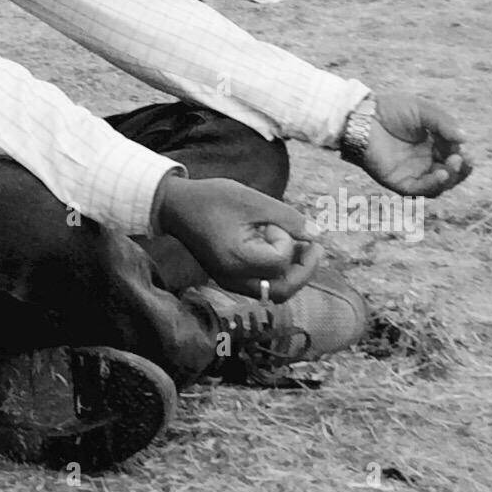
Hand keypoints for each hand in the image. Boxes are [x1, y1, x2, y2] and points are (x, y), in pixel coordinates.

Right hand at [155, 174, 322, 301]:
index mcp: (236, 258)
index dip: (286, 240)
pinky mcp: (229, 278)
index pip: (279, 262)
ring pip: (274, 292)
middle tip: (314, 247)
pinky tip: (280, 251)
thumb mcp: (252, 199)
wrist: (176, 205)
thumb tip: (316, 234)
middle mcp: (233, 277)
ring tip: (300, 248)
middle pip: (282, 291)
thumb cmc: (212, 198)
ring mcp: (230, 281)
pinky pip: (262, 285)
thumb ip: (287, 217)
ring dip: (292, 273)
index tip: (273, 221)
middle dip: (304, 270)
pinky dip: (277, 273)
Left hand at [360, 92, 472, 197]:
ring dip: (451, 179)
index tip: (464, 149)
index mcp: (432, 145)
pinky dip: (433, 185)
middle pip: (451, 174)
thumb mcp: (423, 111)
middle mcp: (423, 162)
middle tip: (460, 158)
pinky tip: (442, 174)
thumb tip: (464, 139)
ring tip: (452, 164)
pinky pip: (420, 190)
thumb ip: (444, 123)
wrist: (362, 116)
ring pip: (439, 186)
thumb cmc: (390, 109)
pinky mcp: (398, 181)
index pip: (454, 157)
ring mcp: (411, 173)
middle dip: (461, 169)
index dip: (463, 156)